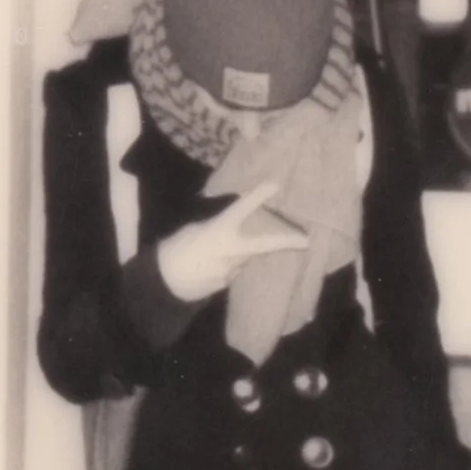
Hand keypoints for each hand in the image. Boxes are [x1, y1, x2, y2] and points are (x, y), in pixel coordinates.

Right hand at [156, 178, 310, 301]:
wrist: (164, 283)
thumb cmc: (174, 250)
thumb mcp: (194, 230)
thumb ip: (215, 226)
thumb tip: (229, 224)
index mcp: (218, 231)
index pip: (241, 210)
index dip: (258, 196)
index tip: (275, 185)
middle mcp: (230, 252)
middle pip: (262, 245)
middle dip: (285, 242)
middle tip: (305, 241)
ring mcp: (231, 271)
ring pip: (246, 259)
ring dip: (243, 254)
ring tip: (223, 253)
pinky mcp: (226, 284)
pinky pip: (233, 271)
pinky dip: (229, 266)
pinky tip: (213, 266)